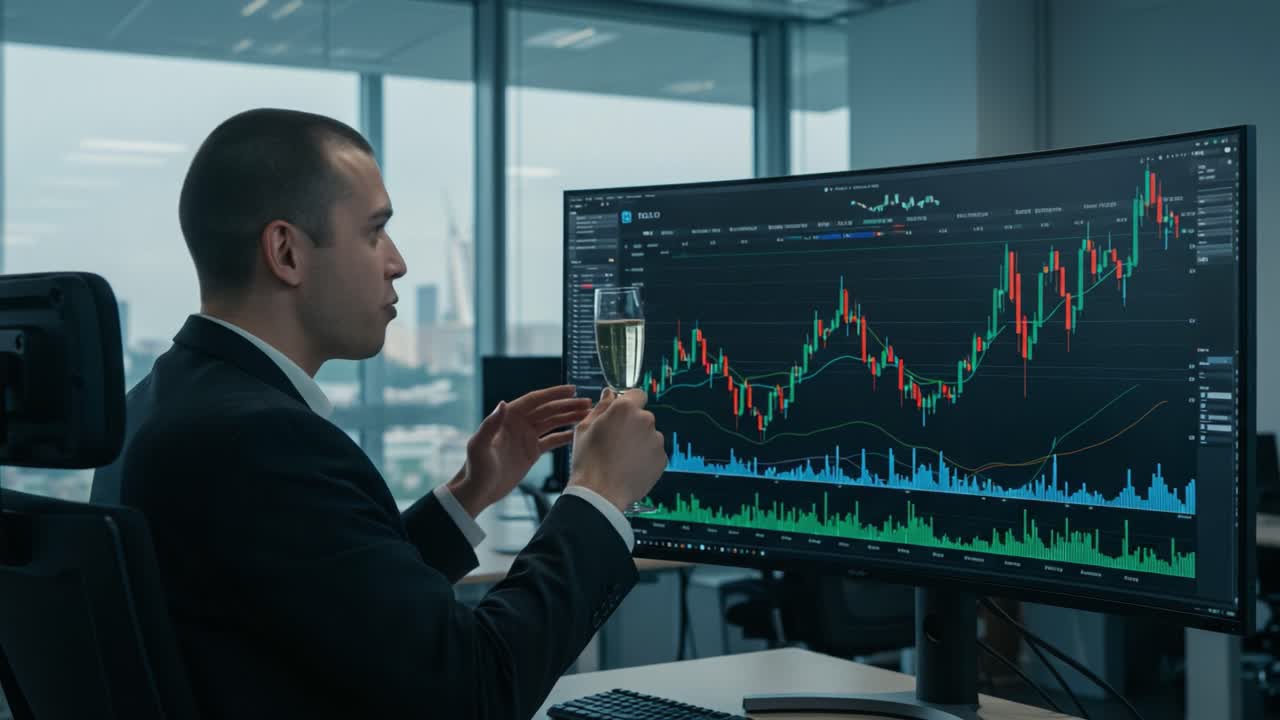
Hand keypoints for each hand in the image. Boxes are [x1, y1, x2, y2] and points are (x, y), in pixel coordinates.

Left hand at [447, 385, 590, 516]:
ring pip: (553, 423)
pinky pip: (552, 440)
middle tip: (588, 403)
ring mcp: (526, 437)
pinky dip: (565, 436)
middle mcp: (519, 423)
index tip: (572, 389)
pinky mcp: (532, 451)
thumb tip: (502, 403)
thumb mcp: (479, 445)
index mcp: (508, 417)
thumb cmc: (475, 468)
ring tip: (588, 415)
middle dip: (568, 405)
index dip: (554, 394)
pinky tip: (579, 433)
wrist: (478, 491)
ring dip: (570, 418)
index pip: (535, 400)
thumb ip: (490, 424)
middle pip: (548, 410)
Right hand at [567, 388, 667, 511]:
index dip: (629, 403)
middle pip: (643, 417)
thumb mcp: (584, 428)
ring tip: (621, 459)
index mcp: (625, 408)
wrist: (600, 493)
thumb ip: (601, 407)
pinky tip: (630, 468)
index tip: (621, 415)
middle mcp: (645, 420)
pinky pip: (654, 453)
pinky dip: (645, 458)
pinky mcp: (662, 459)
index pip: (637, 394)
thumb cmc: (588, 460)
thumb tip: (609, 394)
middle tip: (615, 443)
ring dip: (639, 443)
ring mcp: (656, 440)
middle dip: (632, 426)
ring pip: (649, 436)